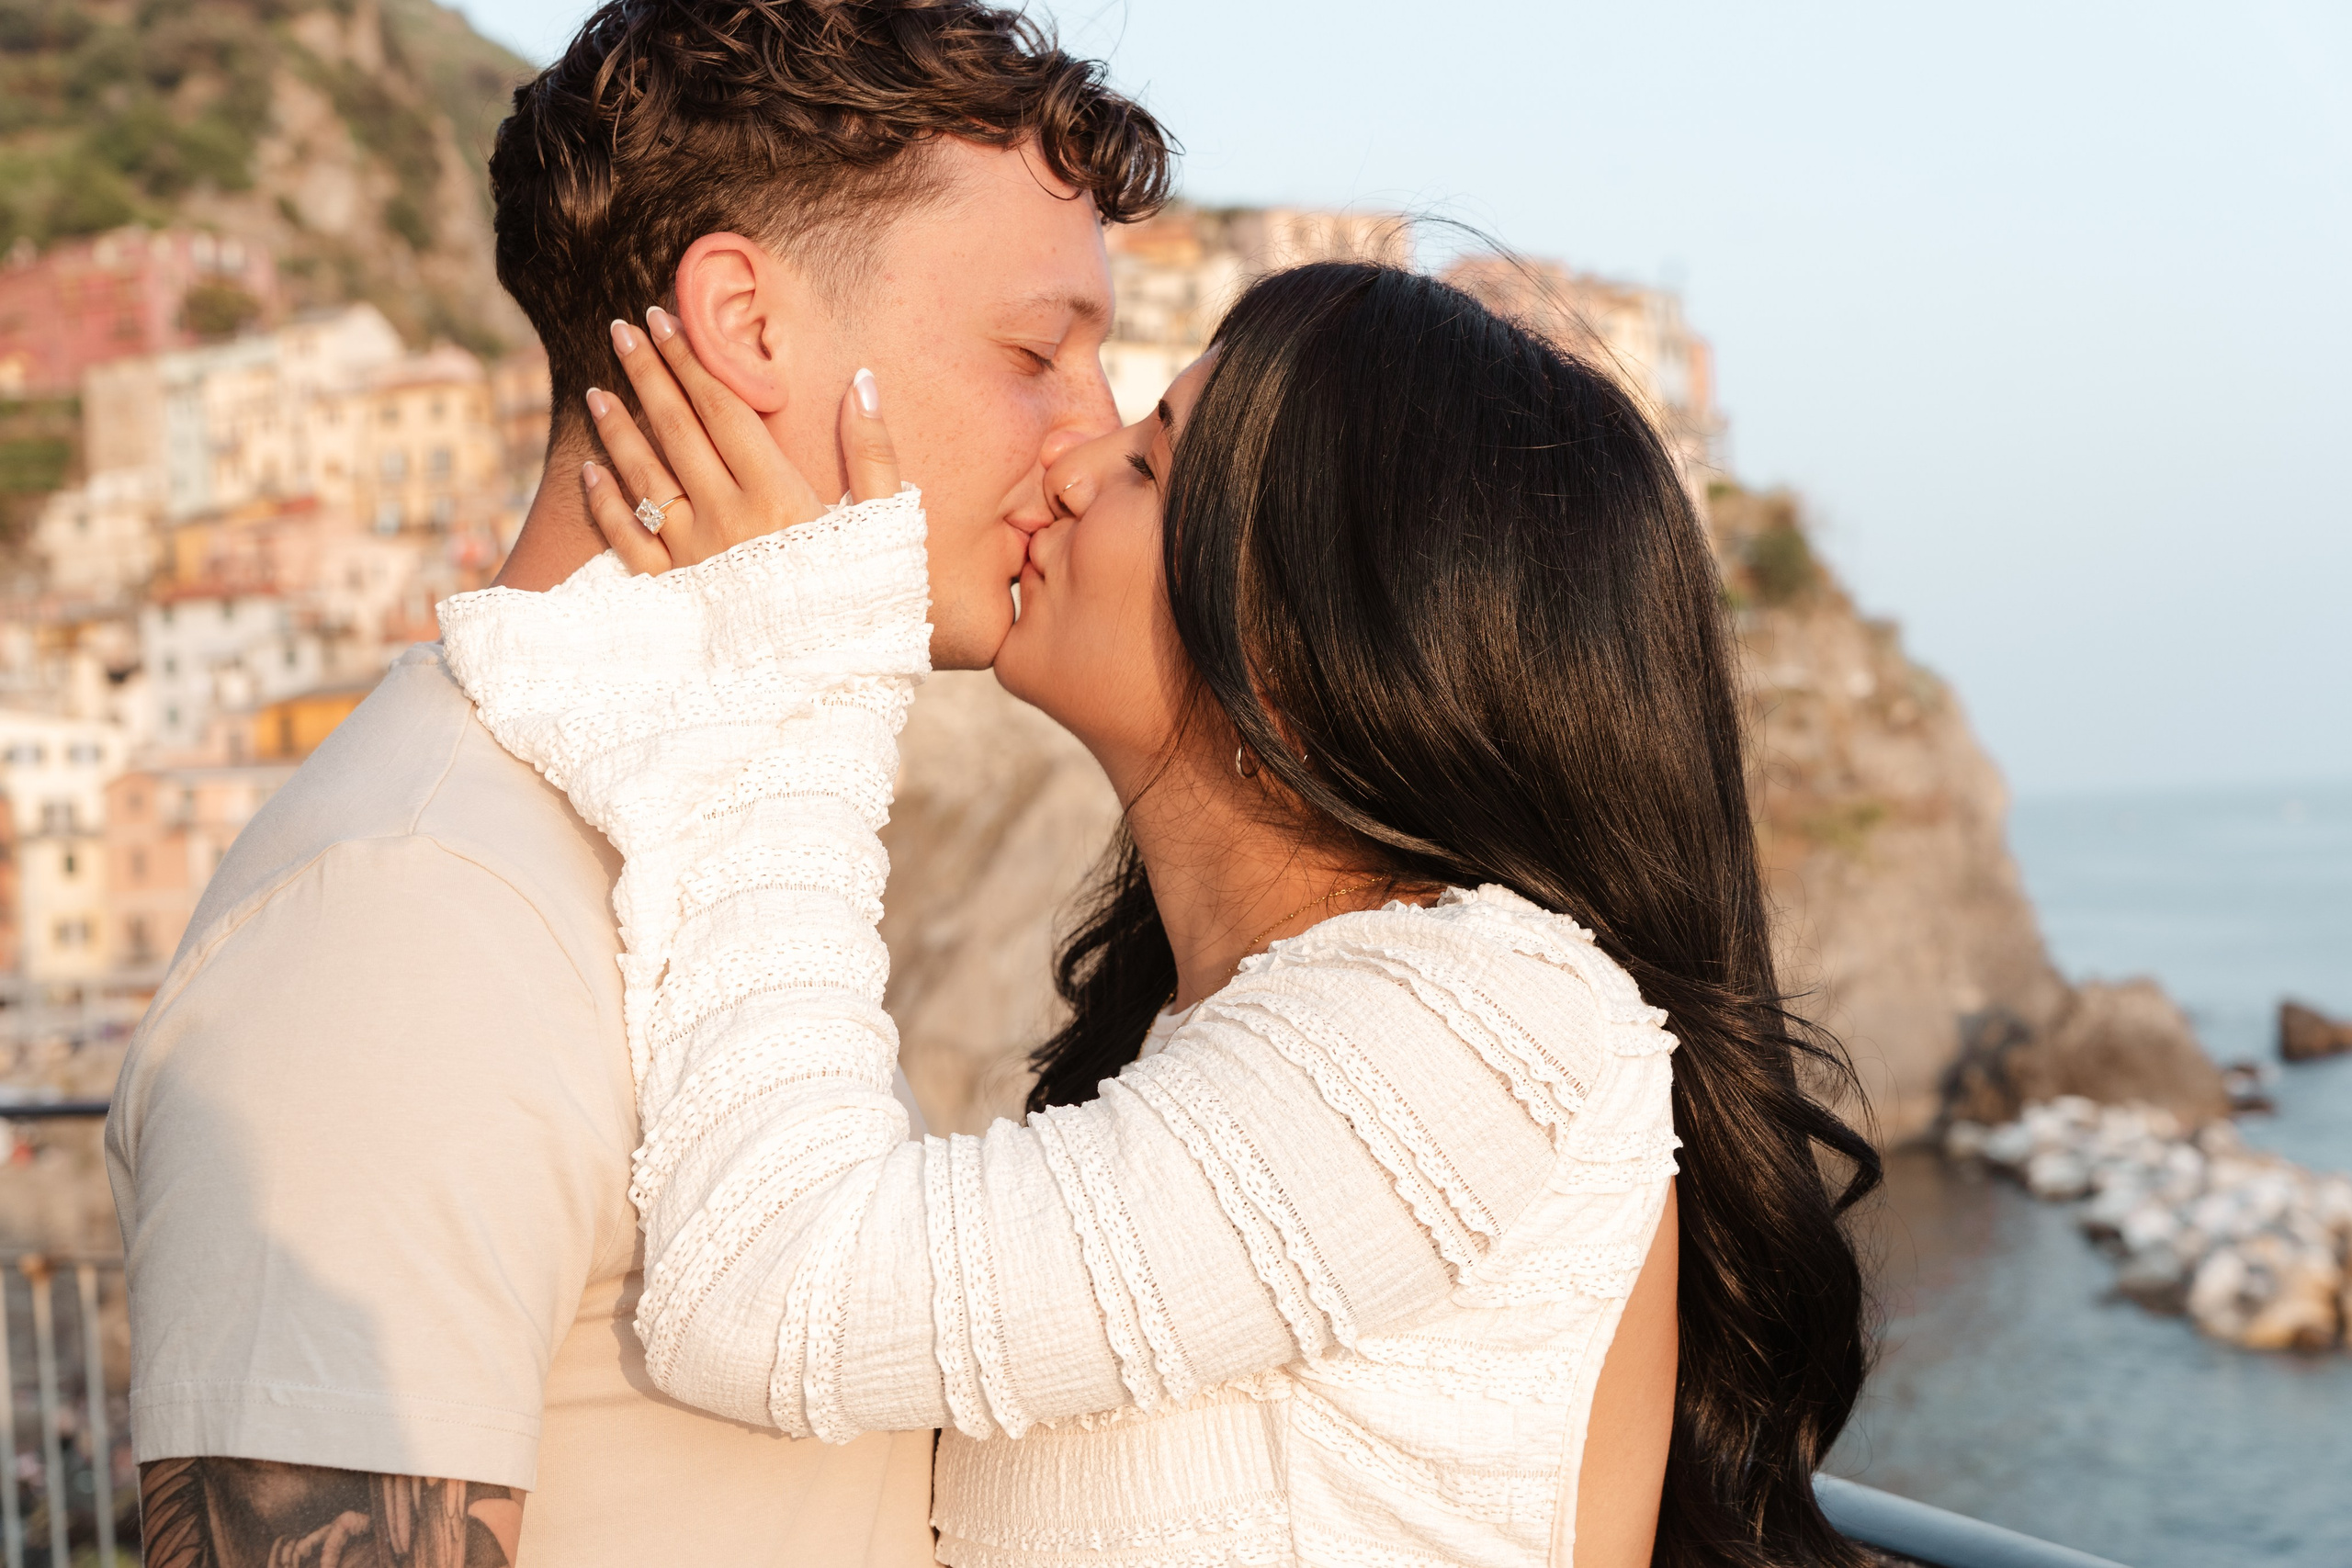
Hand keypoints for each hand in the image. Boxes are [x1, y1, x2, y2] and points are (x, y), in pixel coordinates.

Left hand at [580, 306, 900, 573]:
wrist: (831, 690)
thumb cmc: (867, 604)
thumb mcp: (887, 526)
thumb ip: (876, 453)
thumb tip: (863, 381)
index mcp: (778, 494)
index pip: (723, 409)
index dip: (691, 359)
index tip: (664, 319)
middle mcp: (727, 518)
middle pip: (677, 430)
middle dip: (647, 374)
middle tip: (620, 330)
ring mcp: (694, 558)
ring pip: (644, 478)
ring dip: (618, 429)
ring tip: (597, 390)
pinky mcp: (675, 596)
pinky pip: (629, 542)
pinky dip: (606, 505)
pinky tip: (592, 473)